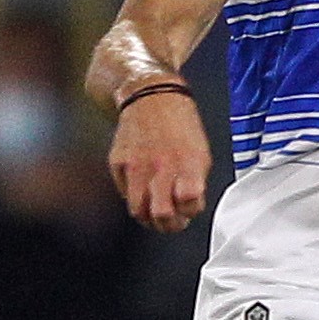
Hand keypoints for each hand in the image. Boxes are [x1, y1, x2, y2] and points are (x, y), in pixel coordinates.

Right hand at [108, 89, 210, 232]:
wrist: (151, 94)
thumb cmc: (180, 125)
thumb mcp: (200, 151)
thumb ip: (195, 182)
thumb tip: (187, 209)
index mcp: (187, 162)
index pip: (190, 205)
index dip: (190, 213)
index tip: (188, 211)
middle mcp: (161, 165)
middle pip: (161, 215)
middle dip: (168, 226)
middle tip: (172, 222)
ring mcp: (136, 165)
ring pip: (138, 211)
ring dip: (149, 218)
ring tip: (156, 212)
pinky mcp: (118, 163)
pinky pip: (125, 193)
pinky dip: (135, 195)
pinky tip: (143, 185)